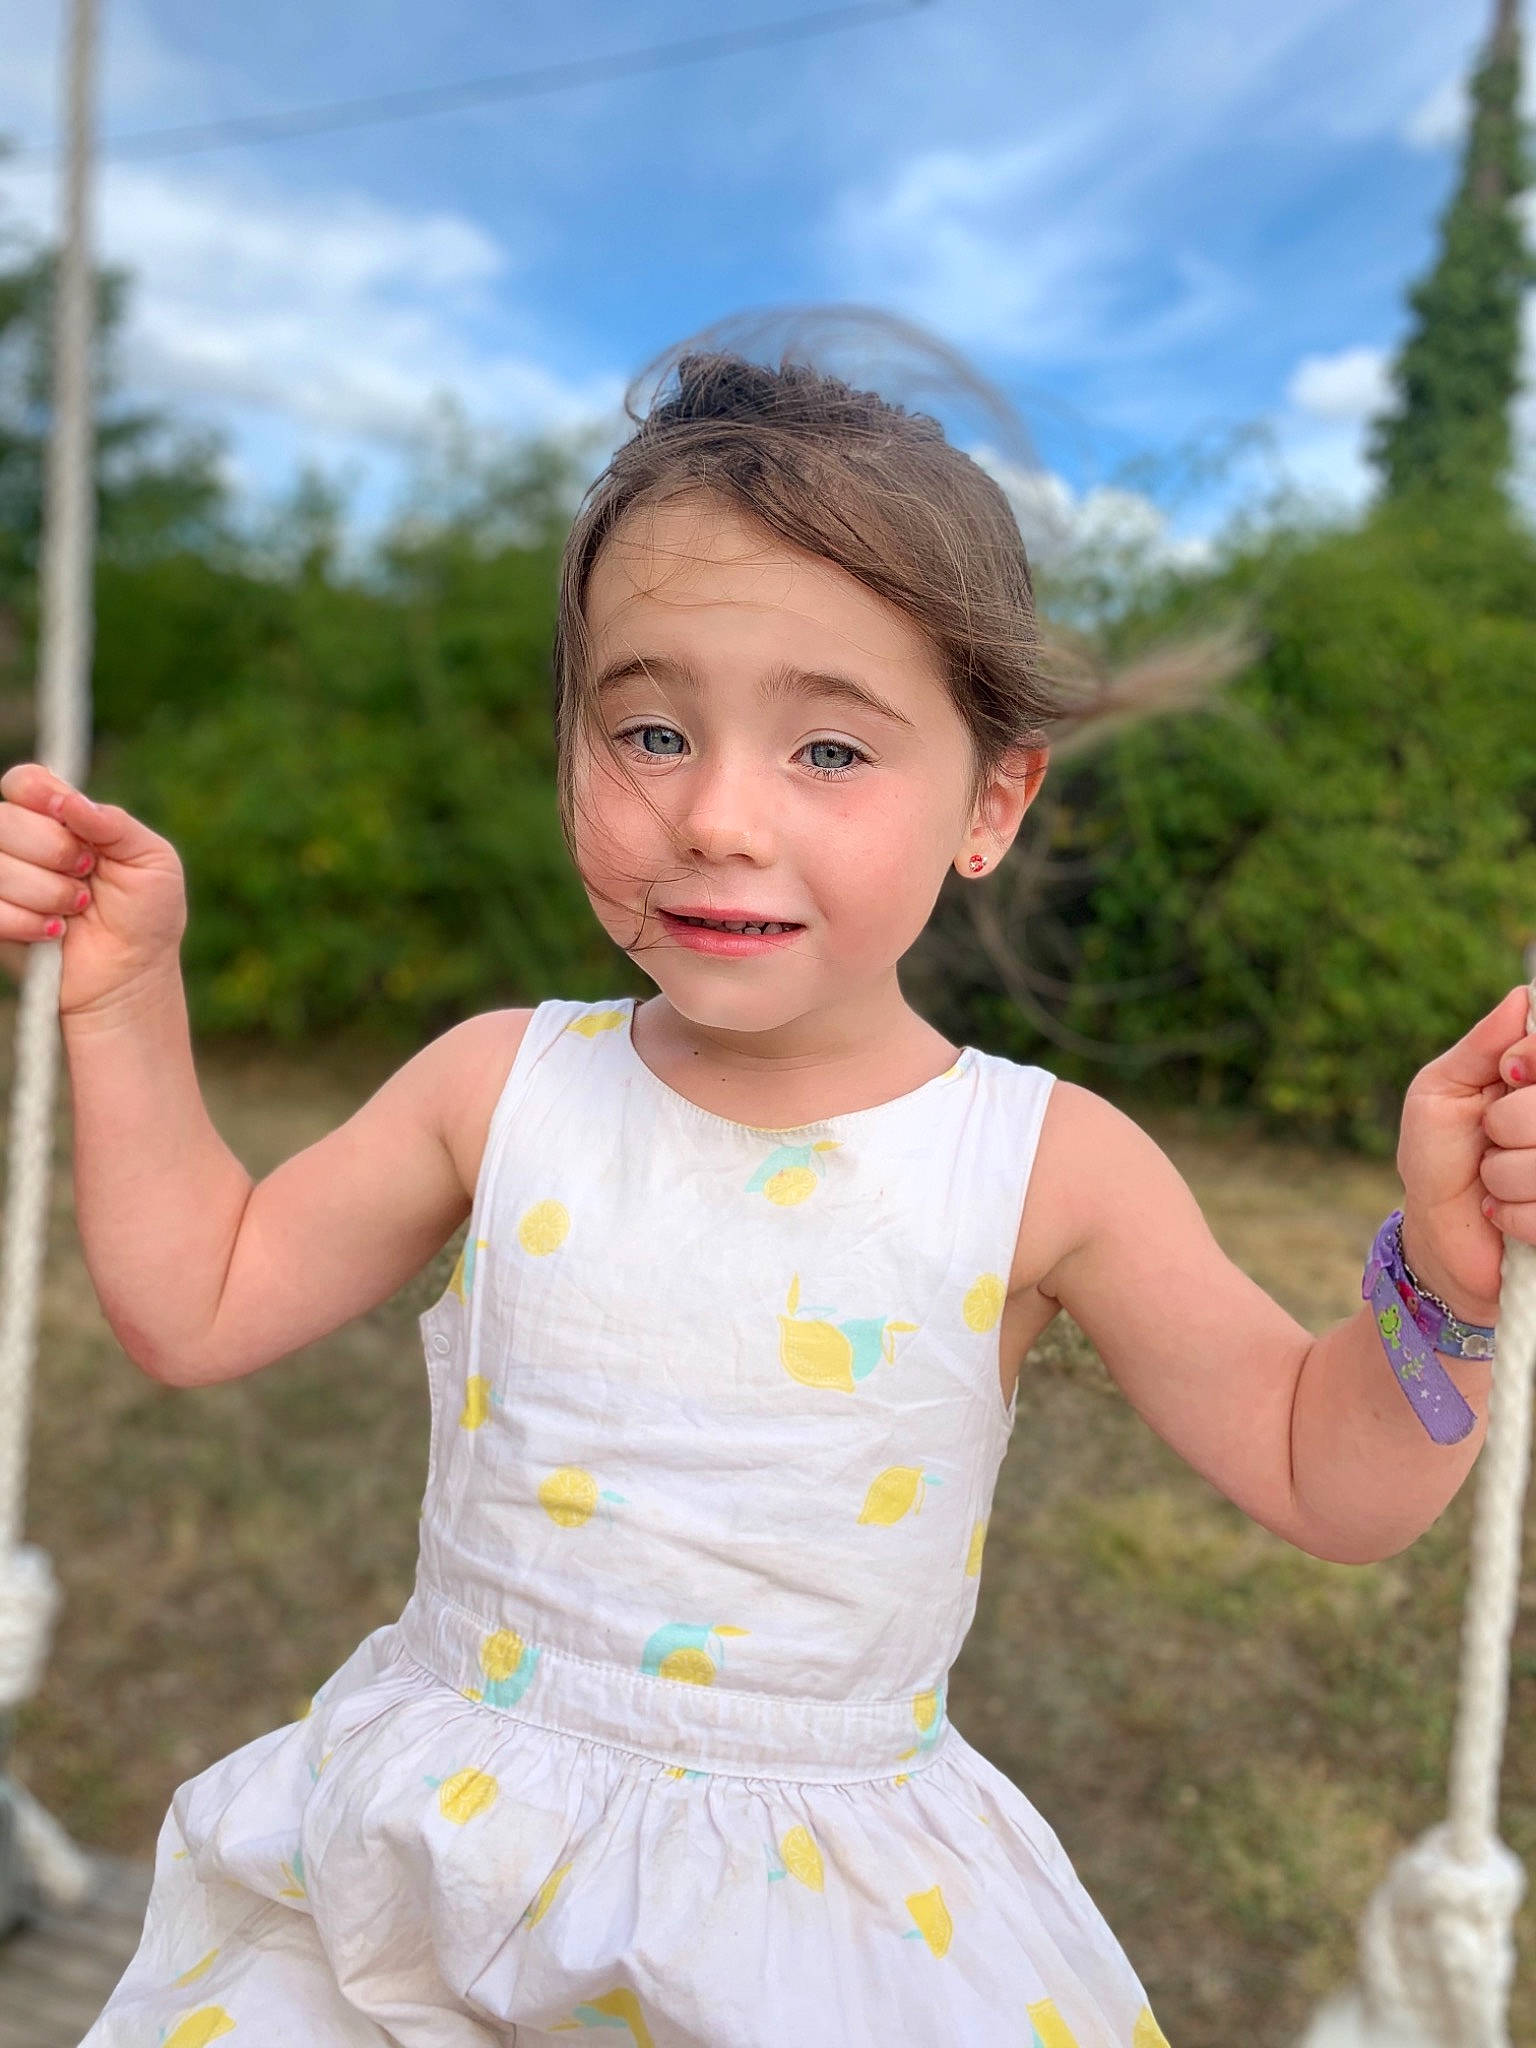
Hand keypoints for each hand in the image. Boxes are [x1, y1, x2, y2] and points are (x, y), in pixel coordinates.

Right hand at [0, 762, 186, 1021]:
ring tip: (77, 909)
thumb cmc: (147, 916)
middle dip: (54, 851)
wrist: (132, 976)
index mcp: (61, 818)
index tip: (65, 813)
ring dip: (47, 892)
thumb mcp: (153, 861)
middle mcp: (24, 844)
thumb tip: (70, 801)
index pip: (23, 782)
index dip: (37, 792)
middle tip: (86, 875)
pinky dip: (28, 922)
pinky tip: (54, 932)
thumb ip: (116, 824)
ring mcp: (5, 880)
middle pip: (5, 819)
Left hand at [1396, 984, 1535, 1324]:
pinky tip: (1500, 1212)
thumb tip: (1522, 997)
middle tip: (1490, 1139)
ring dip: (1503, 1175)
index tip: (1507, 1075)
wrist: (1437, 1231)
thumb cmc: (1437, 1156)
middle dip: (1507, 1124)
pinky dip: (1510, 1214)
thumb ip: (1480, 1047)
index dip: (1529, 1061)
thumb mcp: (1440, 1091)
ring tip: (1492, 1179)